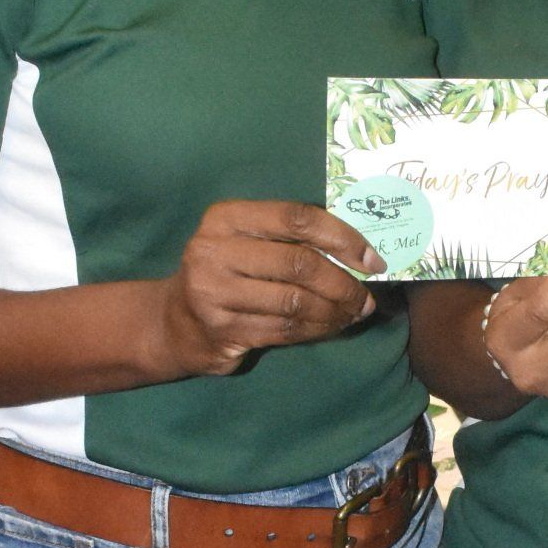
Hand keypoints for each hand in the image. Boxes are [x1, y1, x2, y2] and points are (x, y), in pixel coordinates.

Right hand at [157, 200, 382, 377]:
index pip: (297, 218)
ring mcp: (214, 292)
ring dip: (335, 311)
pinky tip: (331, 327)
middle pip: (300, 263)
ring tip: (354, 314)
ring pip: (296, 302)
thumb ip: (289, 238)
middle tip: (366, 298)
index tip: (372, 260)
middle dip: (344, 284)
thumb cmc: (227, 272)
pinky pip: (285, 329)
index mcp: (226, 217)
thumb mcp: (246, 240)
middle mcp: (214, 250)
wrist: (176, 322)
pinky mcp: (223, 330)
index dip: (342, 238)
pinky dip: (317, 329)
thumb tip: (360, 252)